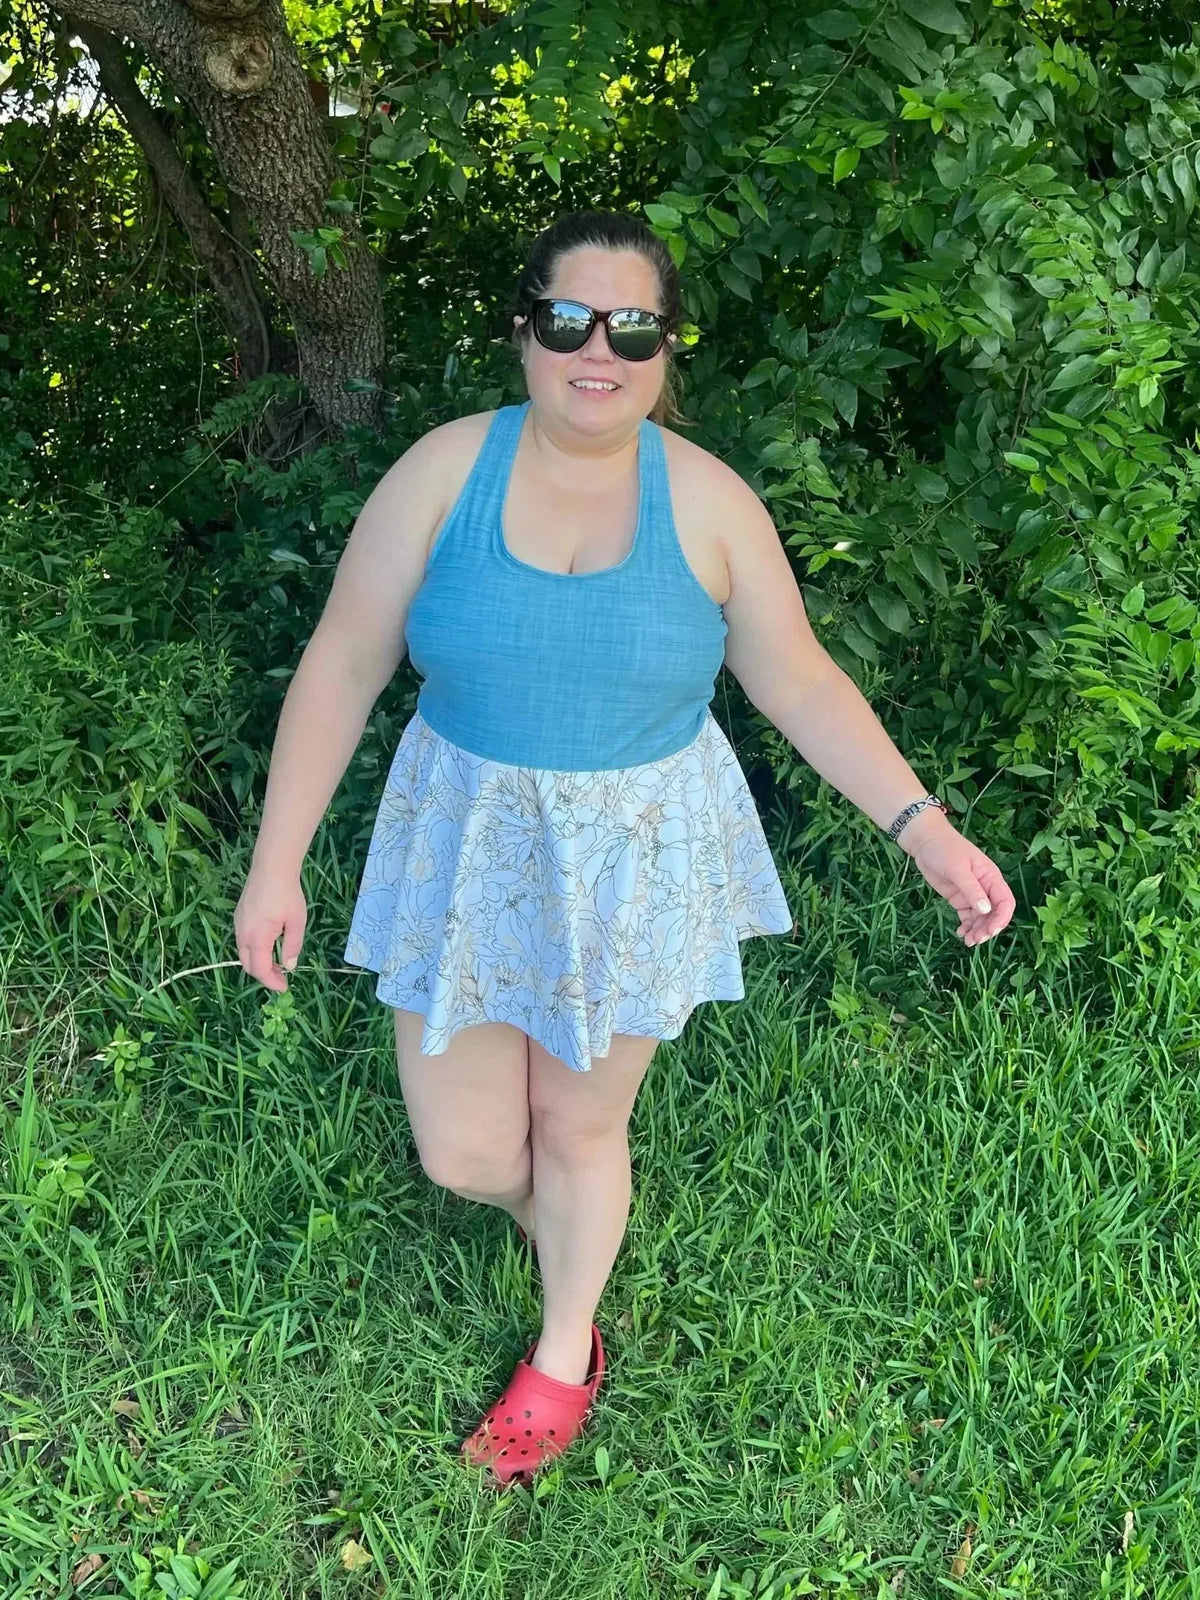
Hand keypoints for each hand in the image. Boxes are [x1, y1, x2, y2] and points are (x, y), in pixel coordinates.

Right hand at [234, 863, 307, 991]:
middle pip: (248, 965)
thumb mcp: (297, 922)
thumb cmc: (287, 895)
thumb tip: (289, 966)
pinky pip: (243, 941)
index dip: (271, 982)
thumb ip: (292, 946)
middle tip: (282, 976)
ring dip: (259, 962)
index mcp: (257, 938)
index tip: (284, 987)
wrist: (271, 867)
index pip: (260, 970)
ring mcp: (238, 925)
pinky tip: (269, 944)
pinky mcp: (238, 917)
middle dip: (264, 974)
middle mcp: (242, 934)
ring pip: (244, 953)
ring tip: (278, 961)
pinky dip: (254, 950)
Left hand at [897, 811, 1015, 946]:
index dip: (1002, 918)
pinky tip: (961, 933)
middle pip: (994, 914)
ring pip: (981, 918)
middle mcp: (985, 888)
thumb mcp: (958, 869)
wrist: (925, 842)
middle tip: (975, 940)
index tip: (990, 931)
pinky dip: (967, 926)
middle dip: (988, 928)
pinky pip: (968, 917)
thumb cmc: (944, 849)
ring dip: (977, 931)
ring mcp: (972, 895)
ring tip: (967, 941)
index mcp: (992, 878)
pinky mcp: (960, 899)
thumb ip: (972, 889)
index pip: (1006, 902)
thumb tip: (985, 910)